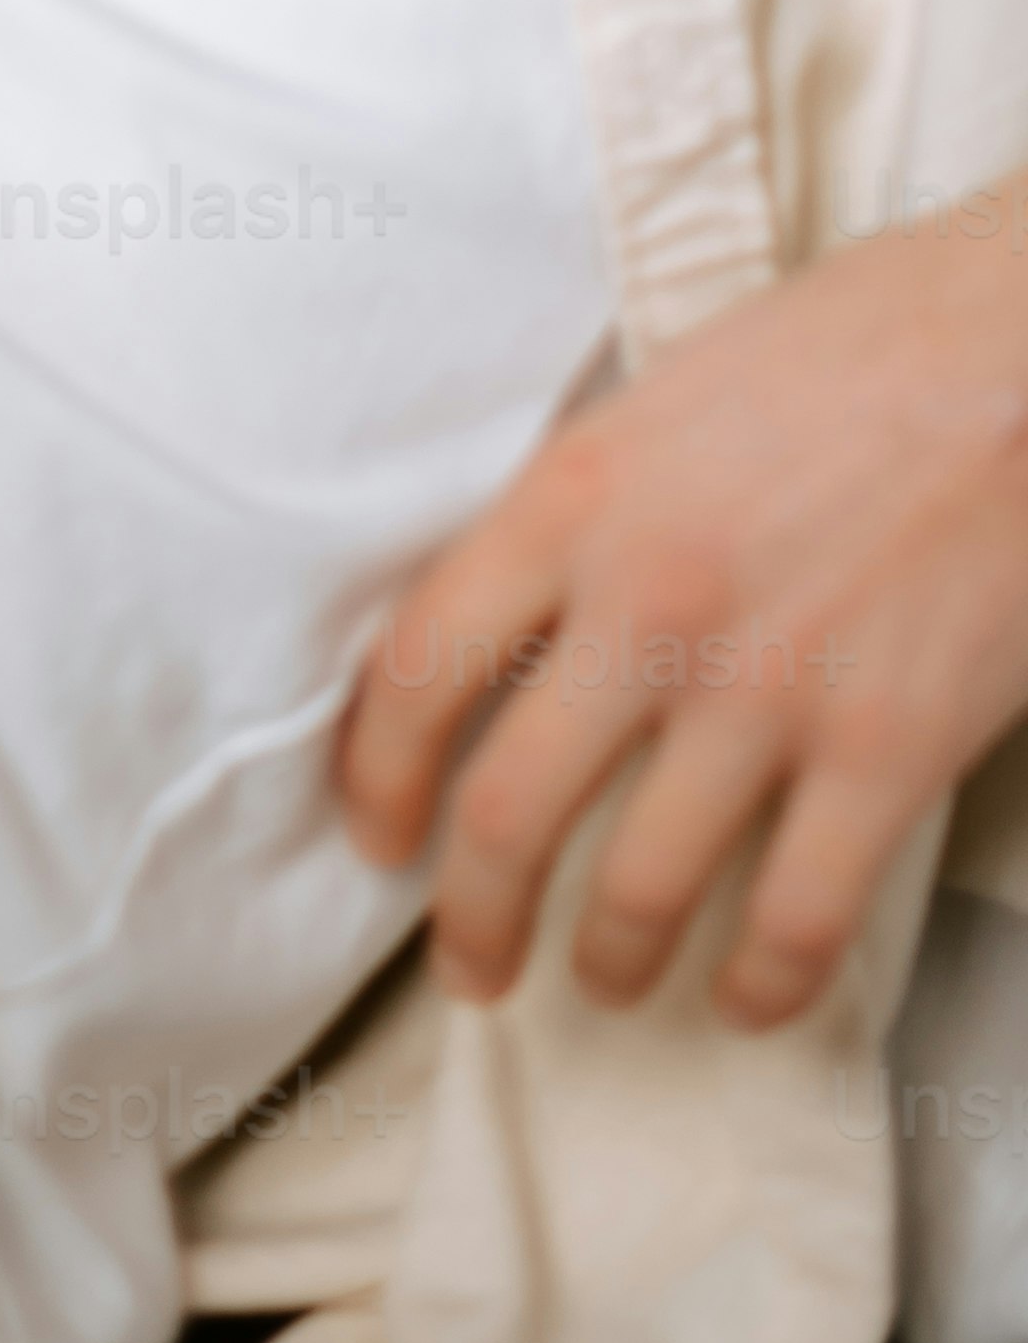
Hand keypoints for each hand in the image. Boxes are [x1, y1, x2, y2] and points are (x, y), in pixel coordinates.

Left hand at [340, 193, 1027, 1027]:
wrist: (1010, 346)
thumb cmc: (836, 356)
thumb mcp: (653, 407)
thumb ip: (574, 518)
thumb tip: (506, 630)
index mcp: (572, 501)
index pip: (420, 668)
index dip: (377, 776)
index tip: (378, 833)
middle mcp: (648, 603)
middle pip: (506, 810)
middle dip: (472, 915)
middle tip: (472, 966)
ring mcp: (769, 687)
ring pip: (641, 887)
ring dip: (612, 960)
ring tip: (609, 980)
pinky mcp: (890, 749)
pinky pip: (799, 918)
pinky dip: (763, 984)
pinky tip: (748, 996)